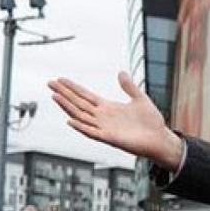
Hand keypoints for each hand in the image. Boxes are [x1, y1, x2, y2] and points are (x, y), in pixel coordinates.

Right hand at [49, 72, 183, 170]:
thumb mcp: (140, 99)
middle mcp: (102, 117)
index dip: (73, 88)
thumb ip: (129, 87)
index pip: (85, 96)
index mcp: (108, 108)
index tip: (60, 80)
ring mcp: (104, 128)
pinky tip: (70, 120)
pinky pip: (91, 132)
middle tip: (50, 83)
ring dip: (67, 107)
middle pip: (78, 103)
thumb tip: (121, 72)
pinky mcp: (109, 138)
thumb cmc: (151, 122)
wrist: (160, 139)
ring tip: (55, 96)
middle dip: (64, 93)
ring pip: (81, 116)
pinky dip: (81, 126)